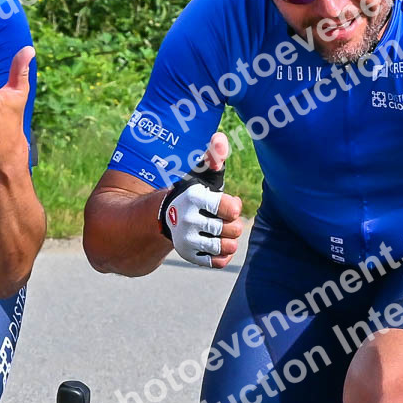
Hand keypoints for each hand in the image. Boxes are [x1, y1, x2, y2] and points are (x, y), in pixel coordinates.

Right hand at [161, 133, 244, 268]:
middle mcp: (187, 220)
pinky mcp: (189, 256)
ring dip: (230, 241)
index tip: (228, 203)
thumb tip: (220, 139)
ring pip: (226, 247)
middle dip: (235, 225)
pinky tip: (218, 245)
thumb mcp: (202, 174)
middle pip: (232, 230)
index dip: (234, 207)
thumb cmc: (194, 193)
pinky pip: (218, 262)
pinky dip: (223, 255)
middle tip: (226, 220)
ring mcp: (187, 240)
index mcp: (194, 198)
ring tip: (224, 234)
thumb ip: (213, 157)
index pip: (231, 209)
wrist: (167, 217)